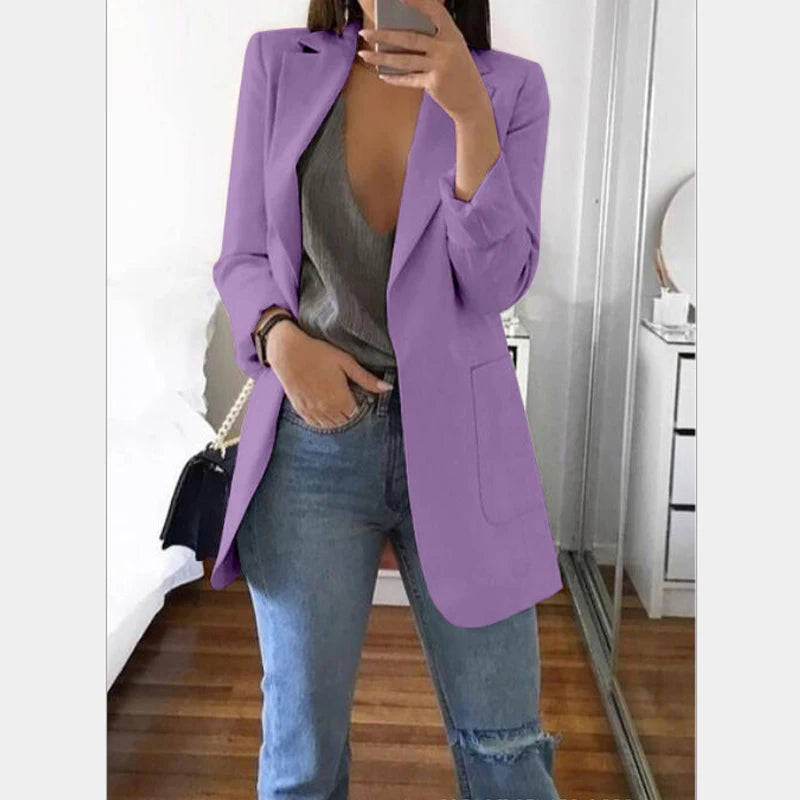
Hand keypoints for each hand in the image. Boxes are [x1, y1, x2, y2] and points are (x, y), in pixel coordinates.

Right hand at [266, 323, 392, 427]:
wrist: (287, 351)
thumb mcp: (346, 362)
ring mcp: (312, 411)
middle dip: (350, 414)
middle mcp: (327, 410)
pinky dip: (323, 421)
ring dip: (337, 419)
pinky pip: (315, 424)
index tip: (360, 397)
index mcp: (341, 399)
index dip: (360, 407)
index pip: (357, 415)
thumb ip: (366, 379)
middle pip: (345, 422)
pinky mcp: (301, 409)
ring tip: (338, 404)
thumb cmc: (318, 353)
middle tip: (349, 399)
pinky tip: (325, 410)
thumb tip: (388, 388)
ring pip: (331, 425)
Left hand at [357, 0, 490, 124]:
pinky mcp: (433, 83)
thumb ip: (435, 40)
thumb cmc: (460, 73)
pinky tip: (382, 74)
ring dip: (382, 57)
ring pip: (405, 60)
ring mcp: (440, 66)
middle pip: (410, 38)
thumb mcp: (454, 50)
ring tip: (365, 54)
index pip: (435, 11)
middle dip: (384, 35)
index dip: (418, 2)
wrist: (473, 101)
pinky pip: (409, 79)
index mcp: (453, 35)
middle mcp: (446, 48)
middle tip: (366, 33)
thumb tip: (402, 34)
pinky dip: (395, 77)